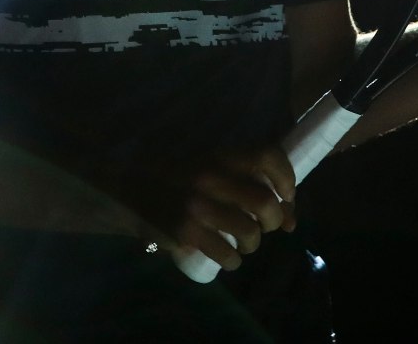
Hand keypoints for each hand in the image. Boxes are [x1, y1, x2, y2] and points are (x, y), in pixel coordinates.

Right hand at [151, 146, 297, 271]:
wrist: (127, 191)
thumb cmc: (178, 179)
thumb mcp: (209, 168)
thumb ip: (245, 182)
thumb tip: (290, 216)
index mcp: (219, 155)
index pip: (267, 156)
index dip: (286, 178)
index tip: (287, 196)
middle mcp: (210, 176)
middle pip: (264, 203)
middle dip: (274, 221)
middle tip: (266, 227)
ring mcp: (197, 205)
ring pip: (249, 232)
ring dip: (253, 244)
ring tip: (244, 244)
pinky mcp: (185, 231)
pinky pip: (226, 254)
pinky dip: (233, 261)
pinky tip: (228, 259)